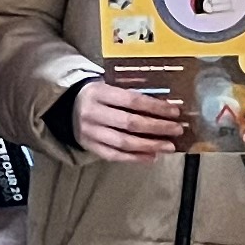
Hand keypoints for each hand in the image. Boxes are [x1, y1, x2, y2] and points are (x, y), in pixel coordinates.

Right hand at [72, 78, 189, 162]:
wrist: (67, 108)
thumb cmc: (97, 96)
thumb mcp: (109, 86)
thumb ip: (130, 94)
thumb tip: (164, 108)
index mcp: (99, 92)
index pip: (132, 100)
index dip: (155, 107)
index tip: (174, 112)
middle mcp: (92, 113)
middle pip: (130, 123)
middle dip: (157, 127)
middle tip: (177, 130)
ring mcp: (90, 132)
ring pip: (124, 142)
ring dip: (150, 145)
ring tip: (169, 146)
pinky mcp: (89, 146)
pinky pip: (114, 155)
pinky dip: (135, 158)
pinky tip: (151, 157)